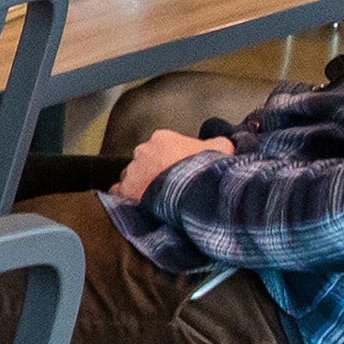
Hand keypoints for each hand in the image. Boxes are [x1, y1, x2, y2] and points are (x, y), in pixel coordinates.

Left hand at [113, 130, 236, 203]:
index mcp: (162, 139)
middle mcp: (143, 151)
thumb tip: (223, 142)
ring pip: (132, 176)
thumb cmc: (205, 169)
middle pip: (144, 161)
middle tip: (166, 186)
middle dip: (153, 172)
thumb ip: (218, 142)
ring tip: (155, 198)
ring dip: (140, 185)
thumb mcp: (221, 148)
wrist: (195, 190)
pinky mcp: (127, 189)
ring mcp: (133, 170)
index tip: (176, 171)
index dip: (169, 160)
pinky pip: (119, 192)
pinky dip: (126, 197)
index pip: (161, 147)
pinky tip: (136, 204)